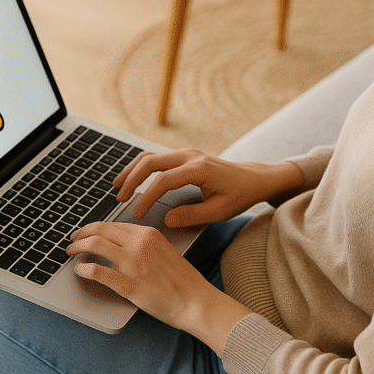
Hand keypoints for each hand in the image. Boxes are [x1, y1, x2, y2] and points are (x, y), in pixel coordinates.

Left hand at [68, 221, 249, 352]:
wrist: (196, 301)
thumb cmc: (184, 281)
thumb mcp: (165, 251)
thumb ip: (144, 246)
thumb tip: (122, 246)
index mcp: (148, 234)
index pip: (113, 224)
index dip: (94, 228)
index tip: (87, 233)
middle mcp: (139, 244)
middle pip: (100, 230)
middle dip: (81, 234)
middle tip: (73, 240)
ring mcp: (132, 264)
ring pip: (94, 245)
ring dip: (78, 247)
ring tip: (71, 252)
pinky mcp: (128, 285)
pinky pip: (97, 272)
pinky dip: (83, 269)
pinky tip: (79, 270)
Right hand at [112, 149, 305, 227]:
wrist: (255, 178)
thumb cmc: (241, 194)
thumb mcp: (220, 211)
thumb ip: (192, 215)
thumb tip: (166, 220)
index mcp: (198, 169)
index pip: (163, 181)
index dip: (146, 198)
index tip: (137, 214)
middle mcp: (190, 156)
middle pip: (150, 161)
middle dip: (131, 179)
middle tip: (119, 198)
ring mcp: (187, 153)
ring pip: (151, 156)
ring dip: (132, 170)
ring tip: (118, 186)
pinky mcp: (186, 156)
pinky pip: (158, 158)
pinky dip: (142, 167)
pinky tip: (133, 178)